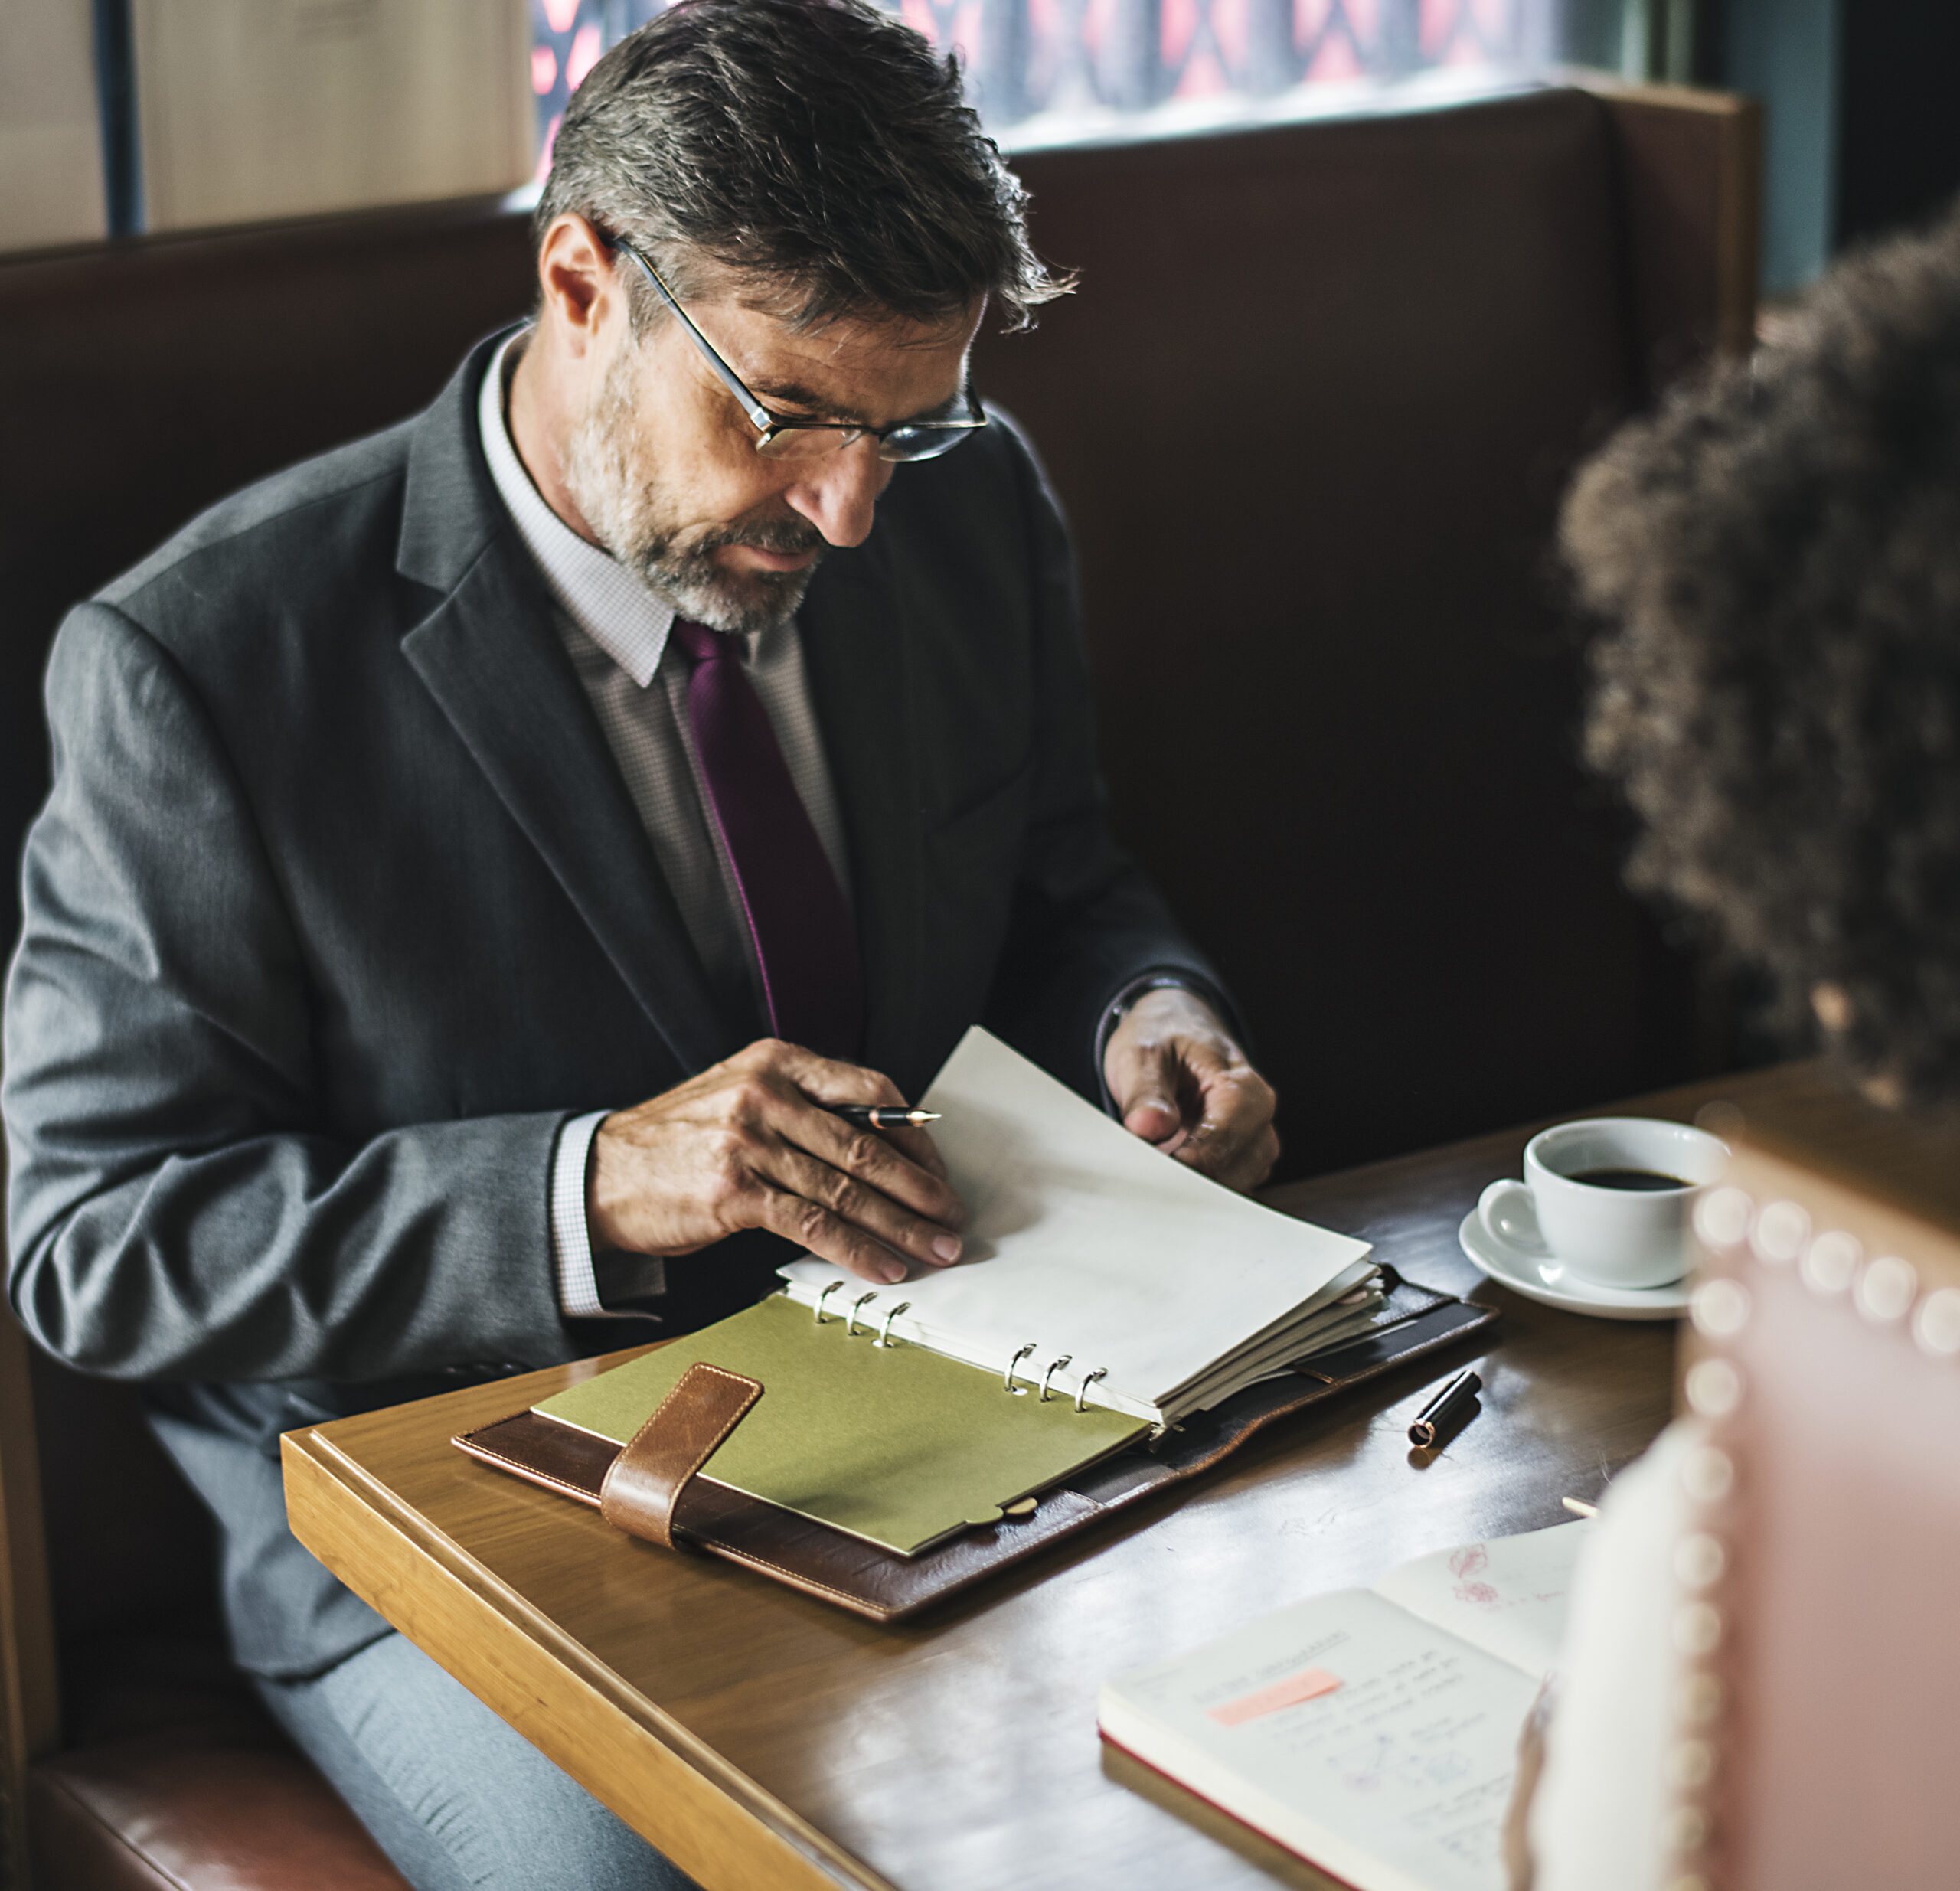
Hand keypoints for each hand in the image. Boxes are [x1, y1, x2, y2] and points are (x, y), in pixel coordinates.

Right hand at [588, 1040, 964, 1284]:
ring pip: (847, 1188)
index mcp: (778, 1062)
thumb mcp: (742, 1097)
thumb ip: (806, 1110)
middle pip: (868, 1145)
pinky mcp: (735, 1190)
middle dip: (921, 1190)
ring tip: (935, 1250)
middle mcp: (767, 1093)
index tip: (939, 1173)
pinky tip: (884, 1267)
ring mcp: (750, 1140)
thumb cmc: (680, 1141)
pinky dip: (857, 1249)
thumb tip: (884, 1151)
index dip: (916, 1137)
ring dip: (901, 1226)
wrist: (601, 1175)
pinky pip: (813, 1223)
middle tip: (954, 1219)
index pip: (872, 1092)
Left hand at [1103, 988, 1278, 1191]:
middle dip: (1187, 1180)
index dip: (1187, 1163)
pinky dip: (1194, 1189)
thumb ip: (1146, 1092)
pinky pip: (1224, 1188)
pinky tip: (1163, 1179)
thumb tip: (1149, 1128)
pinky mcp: (1240, 1161)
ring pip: (1231, 1186)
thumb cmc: (1164, 1039)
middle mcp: (1259, 1119)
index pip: (1224, 1140)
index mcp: (1243, 1088)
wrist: (1175, 1028)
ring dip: (1191, 1188)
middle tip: (1141, 1180)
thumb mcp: (1143, 1054)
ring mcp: (1253, 1144)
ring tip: (1149, 1176)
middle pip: (1233, 1171)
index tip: (1150, 1174)